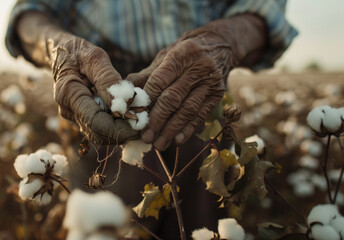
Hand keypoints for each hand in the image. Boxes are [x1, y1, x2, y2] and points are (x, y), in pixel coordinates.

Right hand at [51, 35, 139, 144]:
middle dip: (123, 132)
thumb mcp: (95, 57)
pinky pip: (100, 128)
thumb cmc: (79, 52)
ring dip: (121, 130)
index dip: (119, 128)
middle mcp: (69, 110)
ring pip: (100, 134)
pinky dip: (116, 125)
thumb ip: (108, 80)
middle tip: (146, 122)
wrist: (62, 54)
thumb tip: (122, 103)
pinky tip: (130, 115)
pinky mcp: (81, 118)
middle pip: (98, 134)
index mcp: (69, 94)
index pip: (95, 122)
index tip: (141, 122)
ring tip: (140, 117)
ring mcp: (74, 116)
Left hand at [127, 14, 265, 149]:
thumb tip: (123, 92)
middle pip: (173, 98)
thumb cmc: (184, 52)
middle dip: (157, 120)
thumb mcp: (165, 56)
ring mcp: (210, 81)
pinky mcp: (217, 94)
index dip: (147, 101)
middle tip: (145, 137)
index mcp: (181, 54)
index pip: (159, 81)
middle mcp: (198, 67)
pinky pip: (200, 115)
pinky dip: (188, 129)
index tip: (135, 117)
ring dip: (171, 130)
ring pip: (187, 110)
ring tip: (158, 144)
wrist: (220, 45)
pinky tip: (177, 141)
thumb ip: (146, 75)